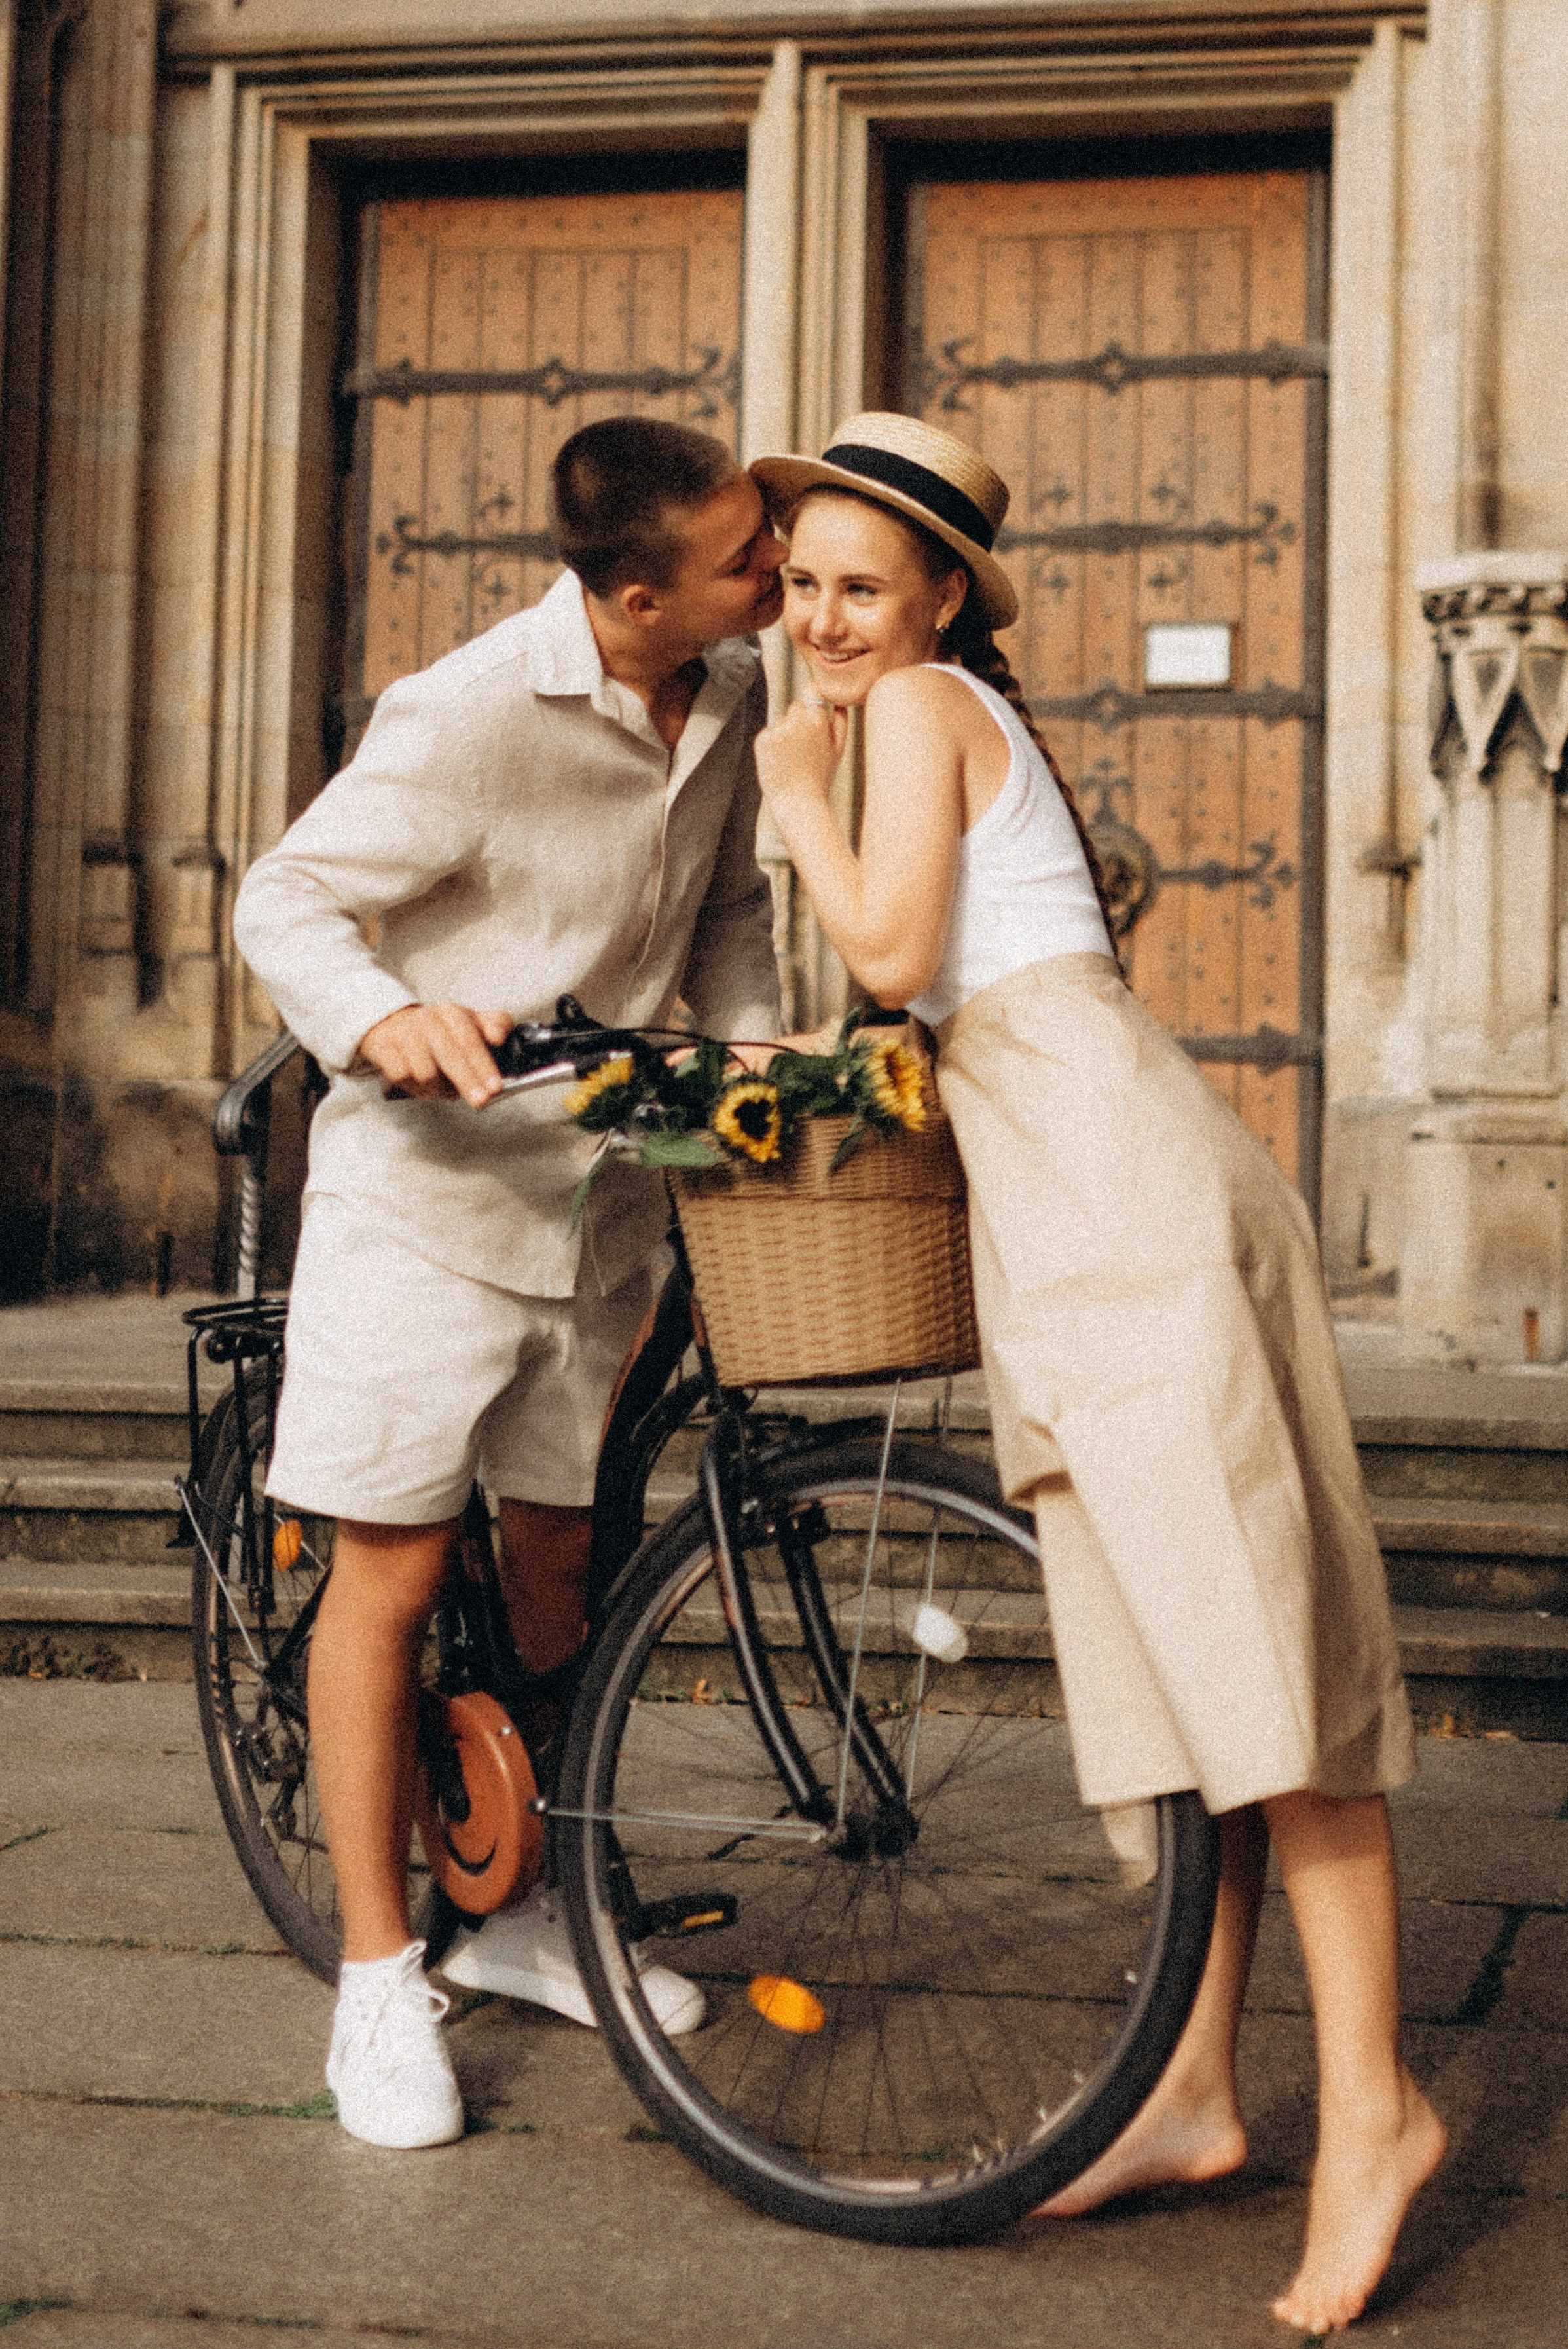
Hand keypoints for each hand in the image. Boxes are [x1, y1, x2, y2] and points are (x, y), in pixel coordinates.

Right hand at [358, 1003, 512, 1106]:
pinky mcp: (384, 1049)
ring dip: (439, 1089)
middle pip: (449, 1056)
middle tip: (480, 1101)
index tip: (495, 1086)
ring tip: (445, 1089)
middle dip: (468, 1082)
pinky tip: (424, 1086)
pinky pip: (403, 1077)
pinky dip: (417, 1088)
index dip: (483, 1065)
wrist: (393, 1025)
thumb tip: (501, 1035)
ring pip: (425, 1073)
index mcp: (452, 1013)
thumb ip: (494, 1025)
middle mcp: (428, 1020)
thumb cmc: (438, 1031)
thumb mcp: (470, 1023)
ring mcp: (404, 1034)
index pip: (469, 1040)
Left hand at [754, 698, 848, 815]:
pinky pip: (769, 734)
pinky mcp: (762, 740)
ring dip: (786, 734)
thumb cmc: (821, 777)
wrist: (798, 802)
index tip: (814, 704)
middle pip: (796, 706)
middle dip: (800, 720)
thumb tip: (838, 701)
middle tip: (806, 748)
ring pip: (782, 722)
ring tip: (794, 759)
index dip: (813, 696)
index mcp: (817, 718)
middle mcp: (795, 720)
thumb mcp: (838, 749)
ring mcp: (777, 729)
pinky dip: (773, 745)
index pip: (811, 689)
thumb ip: (841, 720)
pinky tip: (781, 762)